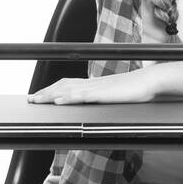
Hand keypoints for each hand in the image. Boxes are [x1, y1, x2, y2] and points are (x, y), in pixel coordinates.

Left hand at [27, 69, 155, 104]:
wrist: (151, 81)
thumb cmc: (137, 89)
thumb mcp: (117, 94)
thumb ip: (105, 97)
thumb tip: (96, 102)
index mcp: (95, 84)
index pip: (68, 84)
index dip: (52, 89)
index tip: (40, 95)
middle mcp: (93, 83)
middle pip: (64, 86)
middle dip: (46, 92)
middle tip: (32, 99)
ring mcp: (98, 87)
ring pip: (69, 90)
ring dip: (52, 95)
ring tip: (38, 100)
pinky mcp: (104, 93)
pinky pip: (83, 95)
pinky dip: (70, 97)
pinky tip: (60, 101)